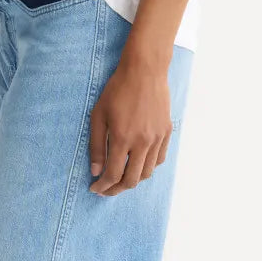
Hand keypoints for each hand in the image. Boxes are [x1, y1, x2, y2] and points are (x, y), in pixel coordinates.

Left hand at [88, 54, 172, 194]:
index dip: (102, 186)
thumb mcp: (98, 115)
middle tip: (106, 190)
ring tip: (121, 178)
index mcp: (122, 138)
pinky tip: (138, 164)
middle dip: (116, 189)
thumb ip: (96, 146)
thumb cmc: (117, 90)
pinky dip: (148, 167)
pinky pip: (159, 159)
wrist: (144, 71)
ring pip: (147, 173)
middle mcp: (142, 142)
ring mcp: (157, 138)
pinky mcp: (166, 132)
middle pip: (132, 180)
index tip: (94, 188)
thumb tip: (96, 171)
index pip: (113, 174)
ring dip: (133, 180)